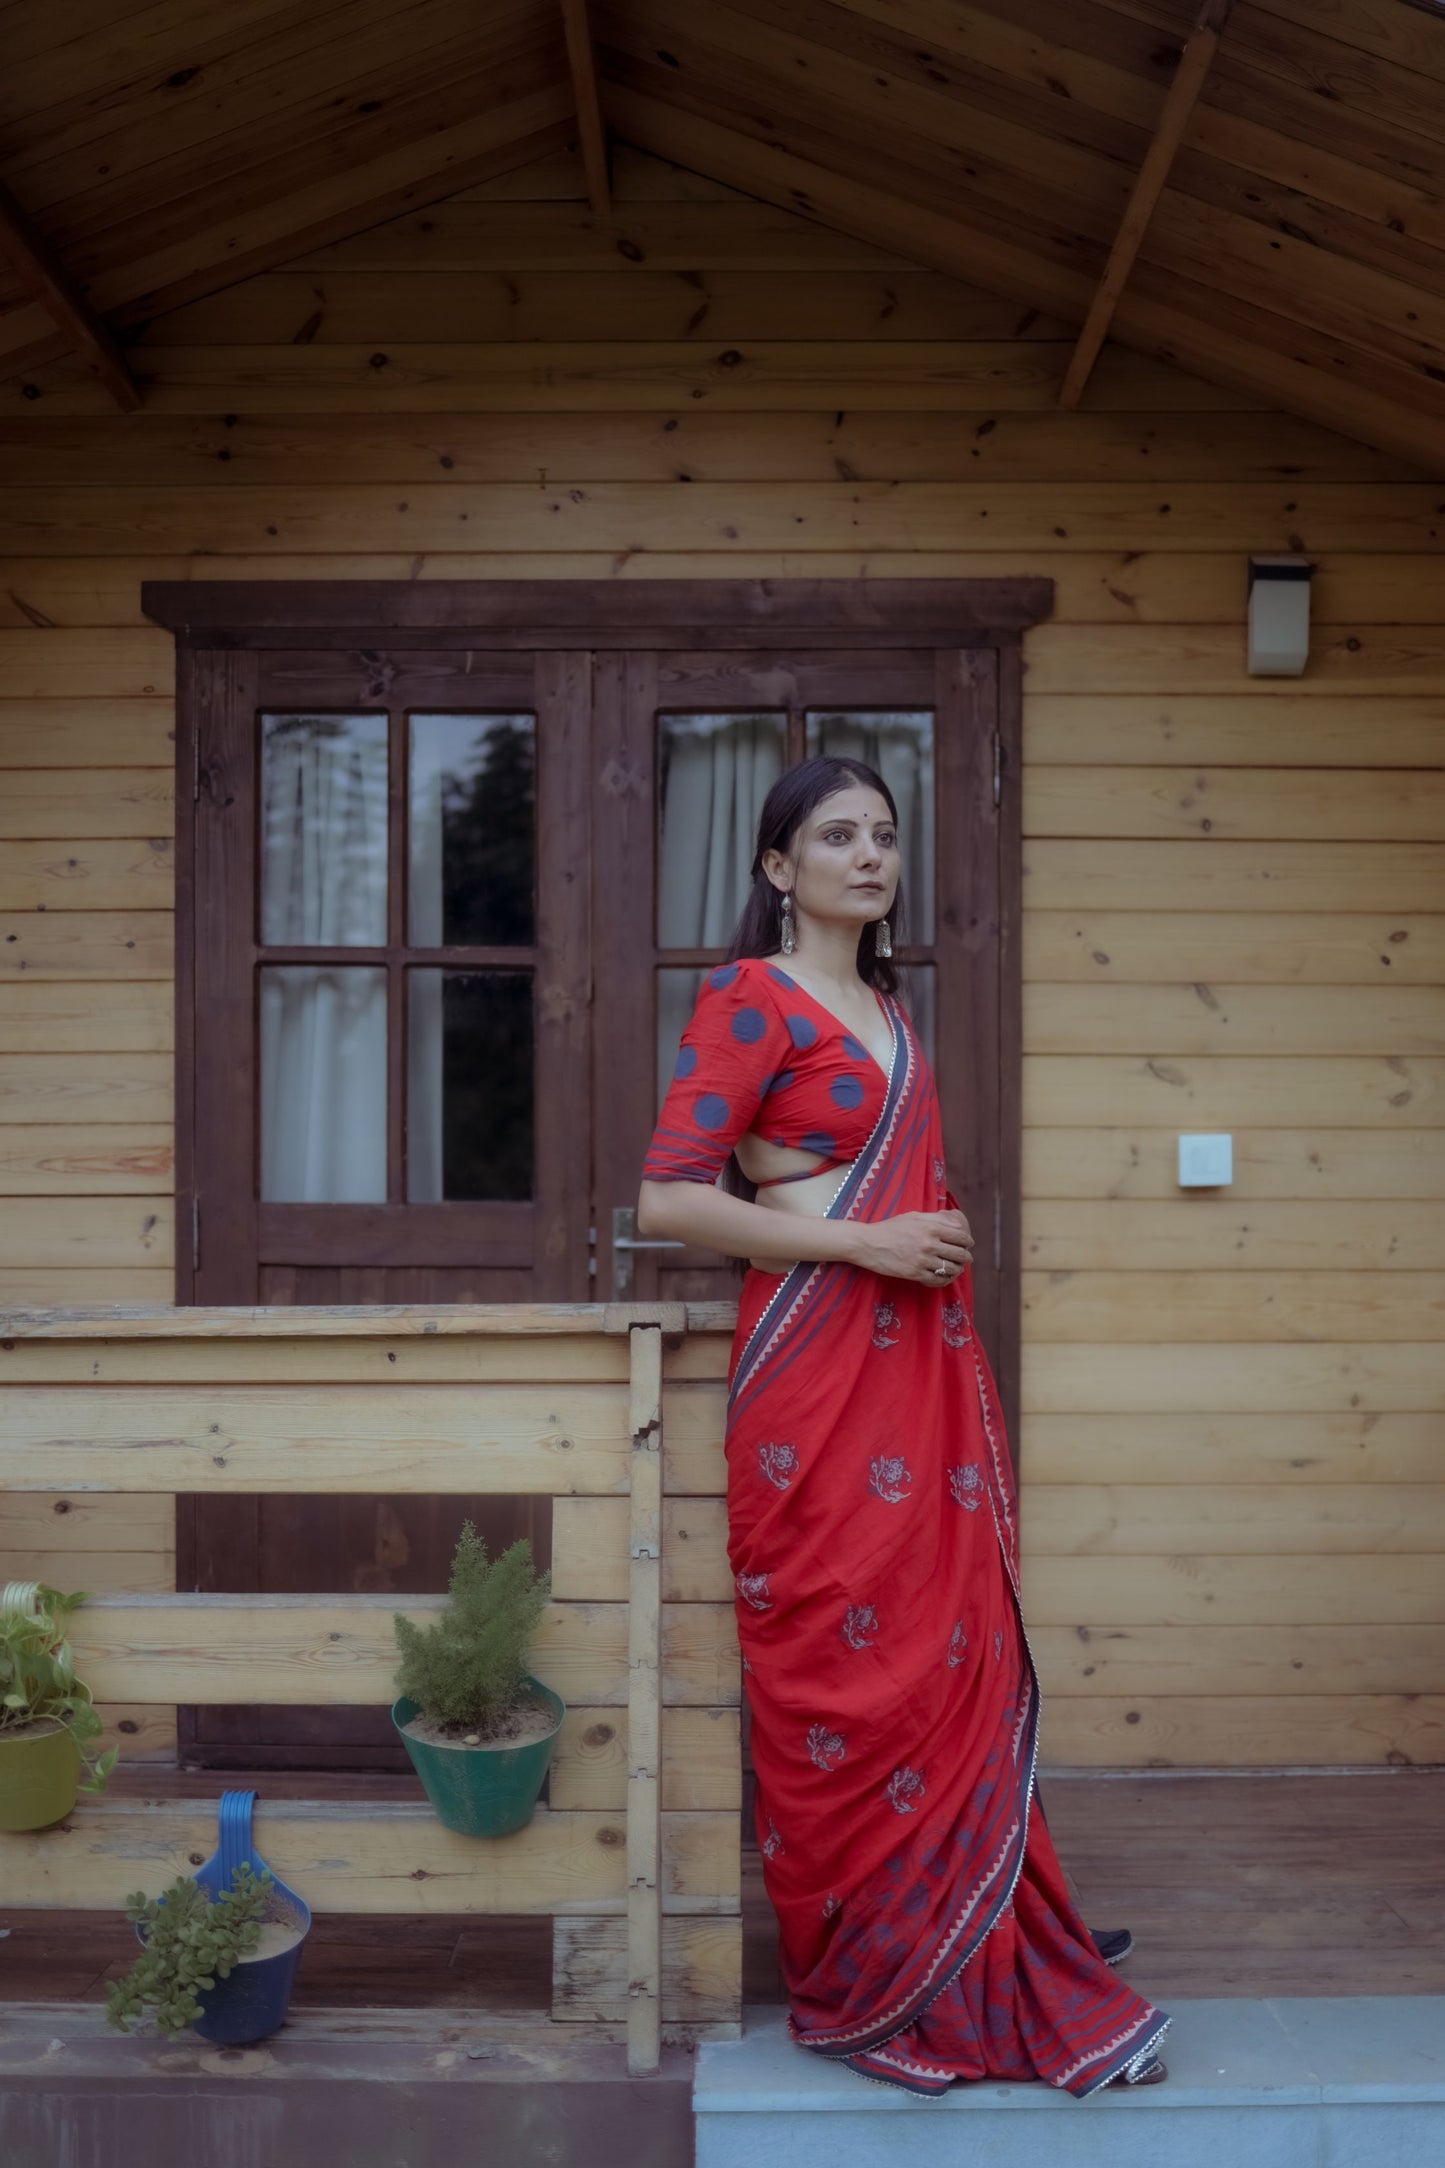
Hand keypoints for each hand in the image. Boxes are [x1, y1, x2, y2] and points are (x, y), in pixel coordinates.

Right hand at [853, 1209, 973, 1285]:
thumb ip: (935, 1219)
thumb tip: (954, 1223)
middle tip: (966, 1258)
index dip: (967, 1242)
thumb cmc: (890, 1228)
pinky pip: (938, 1280)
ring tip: (957, 1269)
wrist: (869, 1243)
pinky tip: (944, 1277)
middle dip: (966, 1257)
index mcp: (931, 1227)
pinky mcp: (915, 1274)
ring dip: (957, 1269)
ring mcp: (923, 1260)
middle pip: (959, 1254)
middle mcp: (929, 1244)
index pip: (960, 1236)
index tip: (968, 1244)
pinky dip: (945, 1280)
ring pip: (951, 1269)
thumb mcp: (913, 1216)